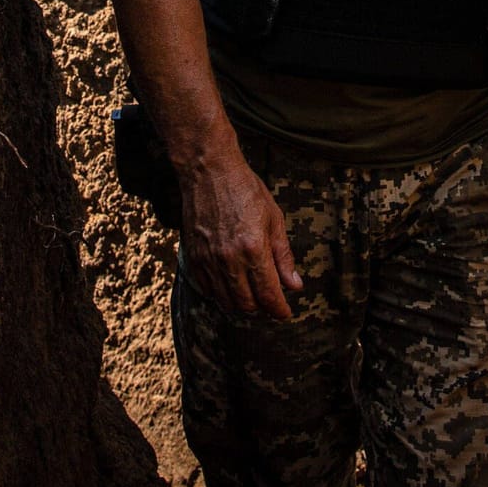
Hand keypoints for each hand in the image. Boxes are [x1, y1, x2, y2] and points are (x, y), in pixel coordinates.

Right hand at [178, 153, 301, 319]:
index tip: (285, 314)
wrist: (209, 172)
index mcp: (253, 249)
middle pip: (246, 303)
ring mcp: (208, 260)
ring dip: (241, 304)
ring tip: (253, 297)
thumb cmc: (246, 190)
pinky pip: (206, 289)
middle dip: (262, 308)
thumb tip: (294, 285)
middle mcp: (229, 260)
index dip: (279, 309)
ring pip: (225, 300)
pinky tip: (230, 287)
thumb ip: (283, 256)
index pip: (268, 294)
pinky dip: (220, 294)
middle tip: (271, 303)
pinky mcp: (193, 258)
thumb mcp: (274, 219)